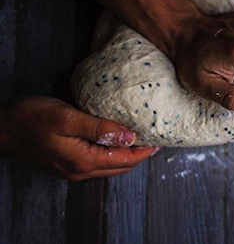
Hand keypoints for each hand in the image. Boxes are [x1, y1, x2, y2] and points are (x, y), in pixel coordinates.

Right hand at [0, 96, 158, 180]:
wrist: (1, 128)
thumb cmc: (30, 119)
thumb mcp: (67, 118)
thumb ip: (100, 128)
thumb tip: (130, 136)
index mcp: (84, 161)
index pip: (126, 159)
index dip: (145, 150)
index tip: (160, 139)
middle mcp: (81, 170)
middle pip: (121, 166)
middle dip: (140, 154)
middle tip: (154, 137)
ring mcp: (73, 169)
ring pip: (110, 166)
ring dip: (127, 154)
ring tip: (139, 138)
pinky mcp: (66, 163)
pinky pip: (98, 162)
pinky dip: (112, 153)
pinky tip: (114, 139)